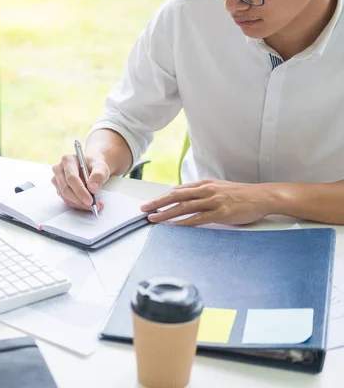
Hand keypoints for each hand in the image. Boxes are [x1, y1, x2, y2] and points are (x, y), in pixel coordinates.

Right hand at [51, 153, 109, 210]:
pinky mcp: (58, 189)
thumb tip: (93, 189)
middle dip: (79, 200)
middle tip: (92, 206)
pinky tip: (87, 204)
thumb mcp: (101, 167)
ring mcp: (56, 180)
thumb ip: (99, 175)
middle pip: (65, 188)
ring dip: (79, 204)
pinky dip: (77, 205)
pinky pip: (66, 200)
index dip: (80, 191)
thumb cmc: (94, 166)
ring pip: (65, 197)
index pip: (71, 177)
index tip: (90, 200)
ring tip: (94, 205)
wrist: (90, 168)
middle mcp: (58, 169)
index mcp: (68, 159)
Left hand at [141, 179, 272, 225]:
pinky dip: (185, 222)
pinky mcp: (222, 212)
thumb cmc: (242, 195)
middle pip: (177, 195)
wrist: (264, 196)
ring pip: (185, 206)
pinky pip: (199, 218)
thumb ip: (204, 194)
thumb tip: (189, 200)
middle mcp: (207, 190)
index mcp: (205, 184)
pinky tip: (175, 226)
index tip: (151, 202)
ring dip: (167, 212)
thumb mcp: (219, 189)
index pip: (179, 189)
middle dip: (158, 202)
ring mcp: (214, 201)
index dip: (163, 196)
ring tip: (154, 218)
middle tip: (144, 209)